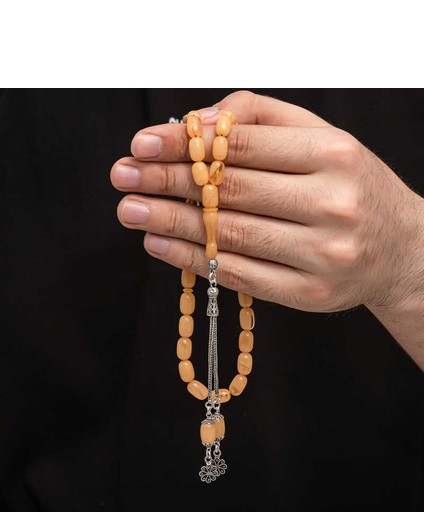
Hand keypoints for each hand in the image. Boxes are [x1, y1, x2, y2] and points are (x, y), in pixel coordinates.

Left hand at [110, 90, 423, 315]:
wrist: (401, 248)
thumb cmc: (351, 186)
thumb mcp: (320, 138)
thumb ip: (263, 119)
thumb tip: (199, 121)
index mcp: (333, 155)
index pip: (242, 144)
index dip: (185, 143)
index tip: (141, 143)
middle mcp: (331, 204)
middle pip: (230, 190)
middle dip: (167, 182)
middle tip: (123, 177)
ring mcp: (322, 255)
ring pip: (230, 235)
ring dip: (170, 222)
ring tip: (130, 210)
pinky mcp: (310, 294)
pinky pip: (240, 275)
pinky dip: (193, 259)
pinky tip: (159, 244)